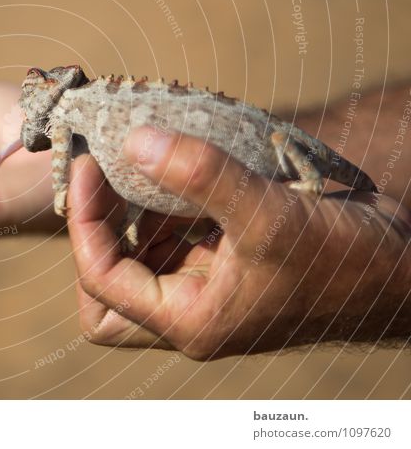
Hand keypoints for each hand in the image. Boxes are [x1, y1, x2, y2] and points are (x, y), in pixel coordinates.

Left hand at [67, 127, 410, 359]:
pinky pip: (172, 238)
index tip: (88, 169)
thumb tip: (135, 141)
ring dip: (128, 213)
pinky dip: (162, 205)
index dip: (83, 224)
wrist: (403, 270)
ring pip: (138, 260)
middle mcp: (189, 310)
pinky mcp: (222, 263)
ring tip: (132, 162)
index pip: (101, 281)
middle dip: (96, 234)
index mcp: (189, 320)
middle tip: (102, 180)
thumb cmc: (345, 260)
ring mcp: (204, 288)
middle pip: (106, 290)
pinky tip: (173, 168)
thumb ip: (202, 176)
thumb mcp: (271, 216)